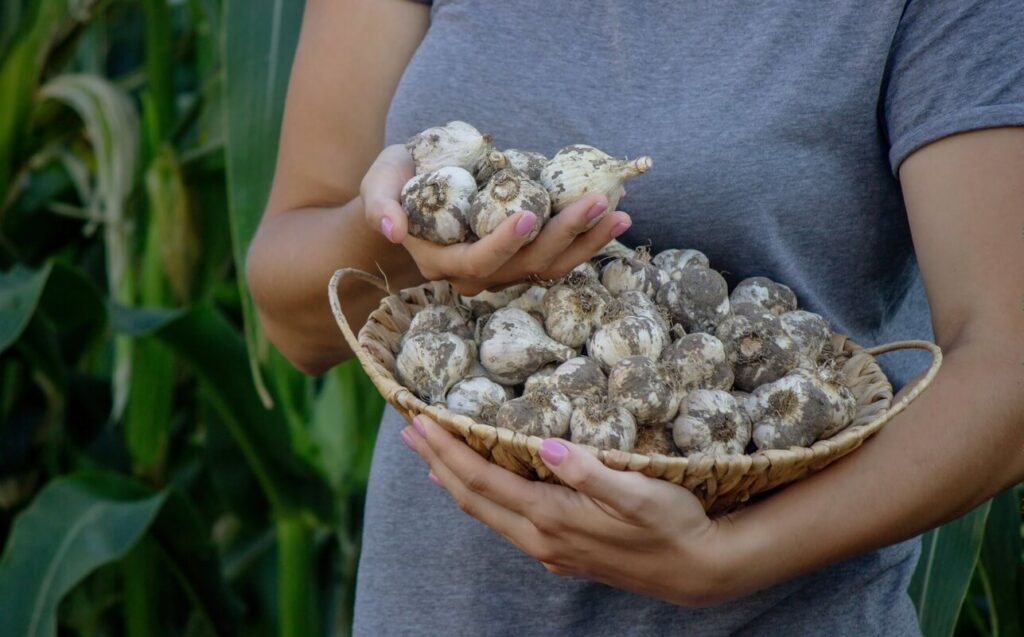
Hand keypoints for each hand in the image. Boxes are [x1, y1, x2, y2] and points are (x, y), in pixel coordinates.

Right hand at [361, 145, 632, 294]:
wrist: (410, 201)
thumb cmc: (395, 186)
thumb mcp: (378, 183)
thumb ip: (379, 203)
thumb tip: (391, 227)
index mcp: (442, 261)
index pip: (478, 261)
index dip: (506, 242)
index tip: (532, 214)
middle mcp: (476, 274)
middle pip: (526, 266)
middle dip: (565, 235)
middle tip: (597, 201)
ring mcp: (503, 270)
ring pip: (549, 267)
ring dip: (587, 243)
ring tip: (620, 214)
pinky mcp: (523, 258)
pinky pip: (558, 257)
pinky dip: (587, 240)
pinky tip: (615, 217)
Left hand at [399, 415, 738, 606]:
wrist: (700, 570)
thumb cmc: (673, 524)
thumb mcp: (638, 493)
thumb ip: (590, 472)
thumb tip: (546, 447)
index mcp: (550, 517)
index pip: (481, 480)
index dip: (447, 450)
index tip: (419, 422)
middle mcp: (541, 538)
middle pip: (472, 497)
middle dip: (437, 462)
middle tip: (409, 431)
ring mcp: (549, 550)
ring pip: (486, 513)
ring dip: (455, 481)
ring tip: (433, 455)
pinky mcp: (563, 553)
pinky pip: (507, 522)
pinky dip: (484, 499)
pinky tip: (484, 489)